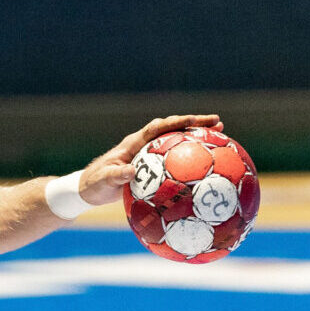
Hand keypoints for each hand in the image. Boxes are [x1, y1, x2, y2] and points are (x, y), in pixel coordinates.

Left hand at [77, 115, 223, 204]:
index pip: (158, 127)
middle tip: (218, 123)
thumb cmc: (94, 184)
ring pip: (176, 143)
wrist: (88, 190)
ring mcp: (149, 155)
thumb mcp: (103, 181)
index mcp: (134, 144)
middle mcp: (143, 145)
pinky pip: (174, 161)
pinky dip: (190, 162)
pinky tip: (205, 172)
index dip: (177, 122)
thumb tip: (131, 172)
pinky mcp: (152, 167)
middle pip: (173, 129)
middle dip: (195, 124)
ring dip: (196, 140)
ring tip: (222, 140)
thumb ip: (116, 176)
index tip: (195, 121)